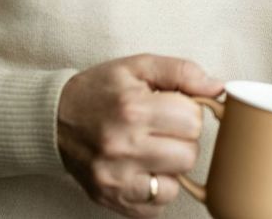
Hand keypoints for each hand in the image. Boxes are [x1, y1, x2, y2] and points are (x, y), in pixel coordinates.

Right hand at [57, 55, 223, 217]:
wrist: (53, 119)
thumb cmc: (100, 90)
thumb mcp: (139, 66)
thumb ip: (182, 71)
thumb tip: (218, 88)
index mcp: (133, 109)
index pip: (193, 121)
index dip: (188, 112)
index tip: (172, 109)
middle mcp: (122, 146)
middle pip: (188, 155)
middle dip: (183, 141)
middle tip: (163, 130)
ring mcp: (114, 177)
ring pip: (175, 185)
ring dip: (170, 168)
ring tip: (152, 150)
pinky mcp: (110, 198)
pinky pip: (155, 208)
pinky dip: (155, 191)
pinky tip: (143, 170)